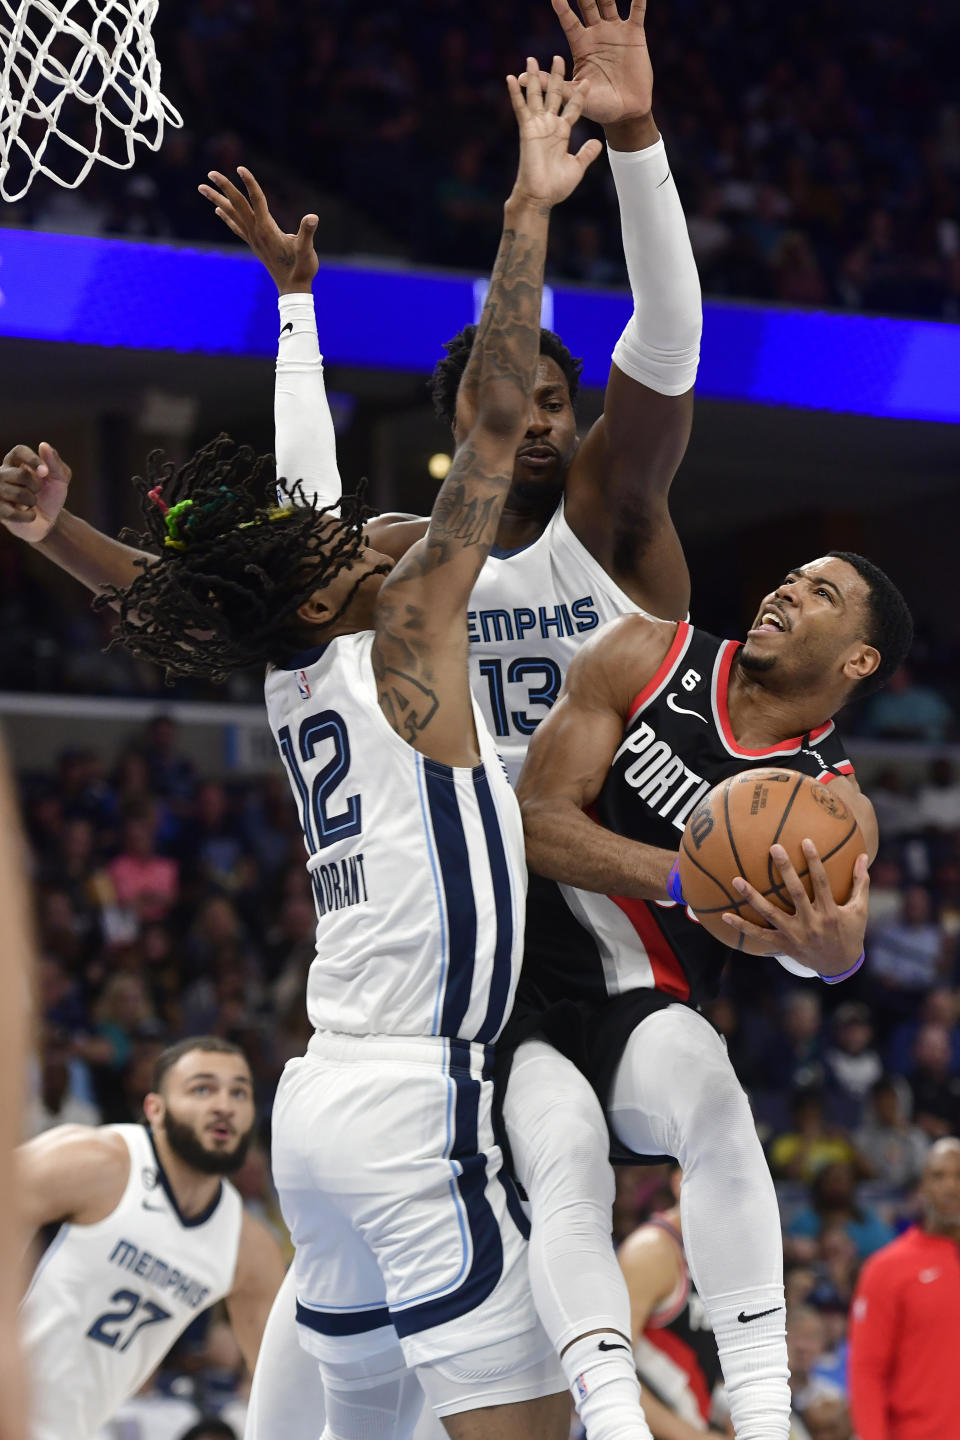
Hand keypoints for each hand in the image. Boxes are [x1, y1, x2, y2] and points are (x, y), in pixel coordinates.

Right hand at [0, 442, 70, 542]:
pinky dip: (28, 516)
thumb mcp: (59, 478)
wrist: (48, 521)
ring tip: (31, 503)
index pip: (19, 451)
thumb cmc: (50, 495)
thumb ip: (54, 462)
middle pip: (21, 474)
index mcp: (16, 461)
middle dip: (37, 485)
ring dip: (32, 501)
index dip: (32, 459)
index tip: (45, 472)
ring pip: (18, 493)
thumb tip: (43, 445)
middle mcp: (3, 473)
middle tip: (37, 491)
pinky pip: (12, 513)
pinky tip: (29, 514)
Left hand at [198, 167, 317, 293]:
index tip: (240, 168)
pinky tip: (216, 209)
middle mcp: (256, 232)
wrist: (292, 289)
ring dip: (217, 199)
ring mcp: (253, 238)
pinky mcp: (254, 244)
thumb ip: (307, 233)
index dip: (249, 184)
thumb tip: (312, 218)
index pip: (256, 201)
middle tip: (210, 173)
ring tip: (202, 188)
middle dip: (224, 188)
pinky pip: (236, 226)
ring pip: (232, 214)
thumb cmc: (302, 269)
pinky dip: (225, 216)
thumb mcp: (307, 251)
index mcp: (267, 230)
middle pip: (237, 205)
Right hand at [507, 56, 601, 209]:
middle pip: (554, 95)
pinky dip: (516, 93)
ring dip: (535, 77)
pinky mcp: (527, 129)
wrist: (540, 196)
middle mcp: (549, 125)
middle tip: (558, 57)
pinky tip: (512, 77)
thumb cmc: (556, 186)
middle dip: (556, 77)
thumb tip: (598, 143)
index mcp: (562, 132)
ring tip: (532, 59)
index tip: (587, 80)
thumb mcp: (576, 166)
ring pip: (536, 95)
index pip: (572, 108)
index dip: (579, 95)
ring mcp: (538, 126)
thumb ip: (586, 153)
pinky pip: (520, 107)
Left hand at [549, 0, 652, 125]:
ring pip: (608, 2)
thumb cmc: (598, 106)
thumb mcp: (573, 94)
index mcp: (581, 45)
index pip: (569, 20)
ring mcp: (615, 32)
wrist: (626, 112)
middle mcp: (597, 34)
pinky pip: (637, 11)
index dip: (562, 6)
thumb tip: (521, 78)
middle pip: (587, 5)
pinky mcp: (634, 35)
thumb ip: (551, 83)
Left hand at [721, 841, 869, 975]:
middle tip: (773, 847)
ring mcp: (795, 935)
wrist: (840, 966)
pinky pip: (760, 935)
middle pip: (796, 893)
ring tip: (736, 880)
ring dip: (752, 897)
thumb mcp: (860, 910)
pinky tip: (725, 915)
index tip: (805, 841)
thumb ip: (860, 883)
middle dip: (785, 870)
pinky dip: (742, 926)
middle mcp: (812, 923)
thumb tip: (865, 855)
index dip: (814, 862)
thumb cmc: (851, 933)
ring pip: (771, 914)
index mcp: (831, 912)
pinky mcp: (783, 945)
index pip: (822, 882)